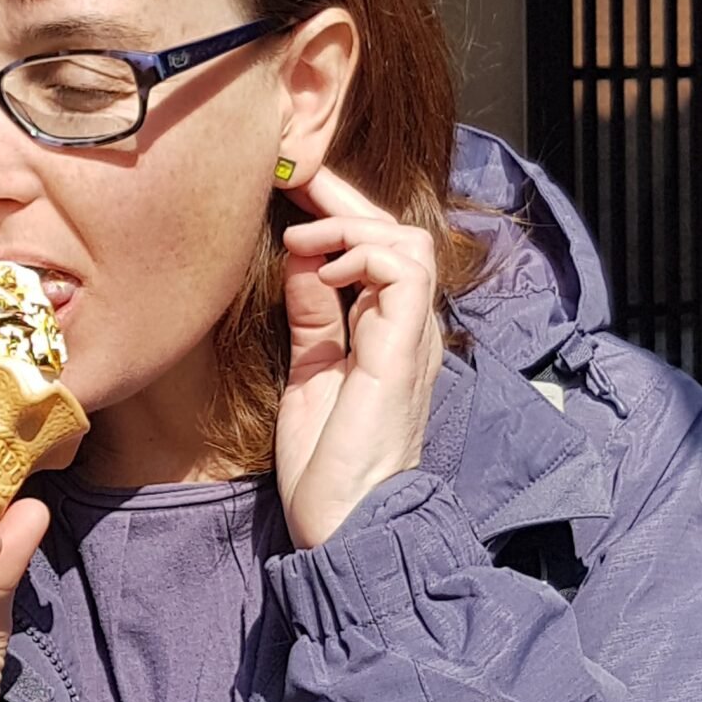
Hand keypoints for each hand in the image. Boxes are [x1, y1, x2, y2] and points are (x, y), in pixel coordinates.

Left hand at [275, 164, 442, 549]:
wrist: (348, 524)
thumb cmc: (327, 465)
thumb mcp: (310, 374)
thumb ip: (312, 318)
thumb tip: (302, 261)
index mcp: (387, 332)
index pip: (376, 248)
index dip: (336, 211)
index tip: (288, 187)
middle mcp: (409, 328)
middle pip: (393, 232)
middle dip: (339, 198)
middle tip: (289, 177)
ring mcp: (413, 338)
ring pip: (406, 240)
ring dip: (349, 226)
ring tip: (302, 239)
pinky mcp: (405, 351)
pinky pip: (404, 270)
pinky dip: (362, 255)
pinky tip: (321, 270)